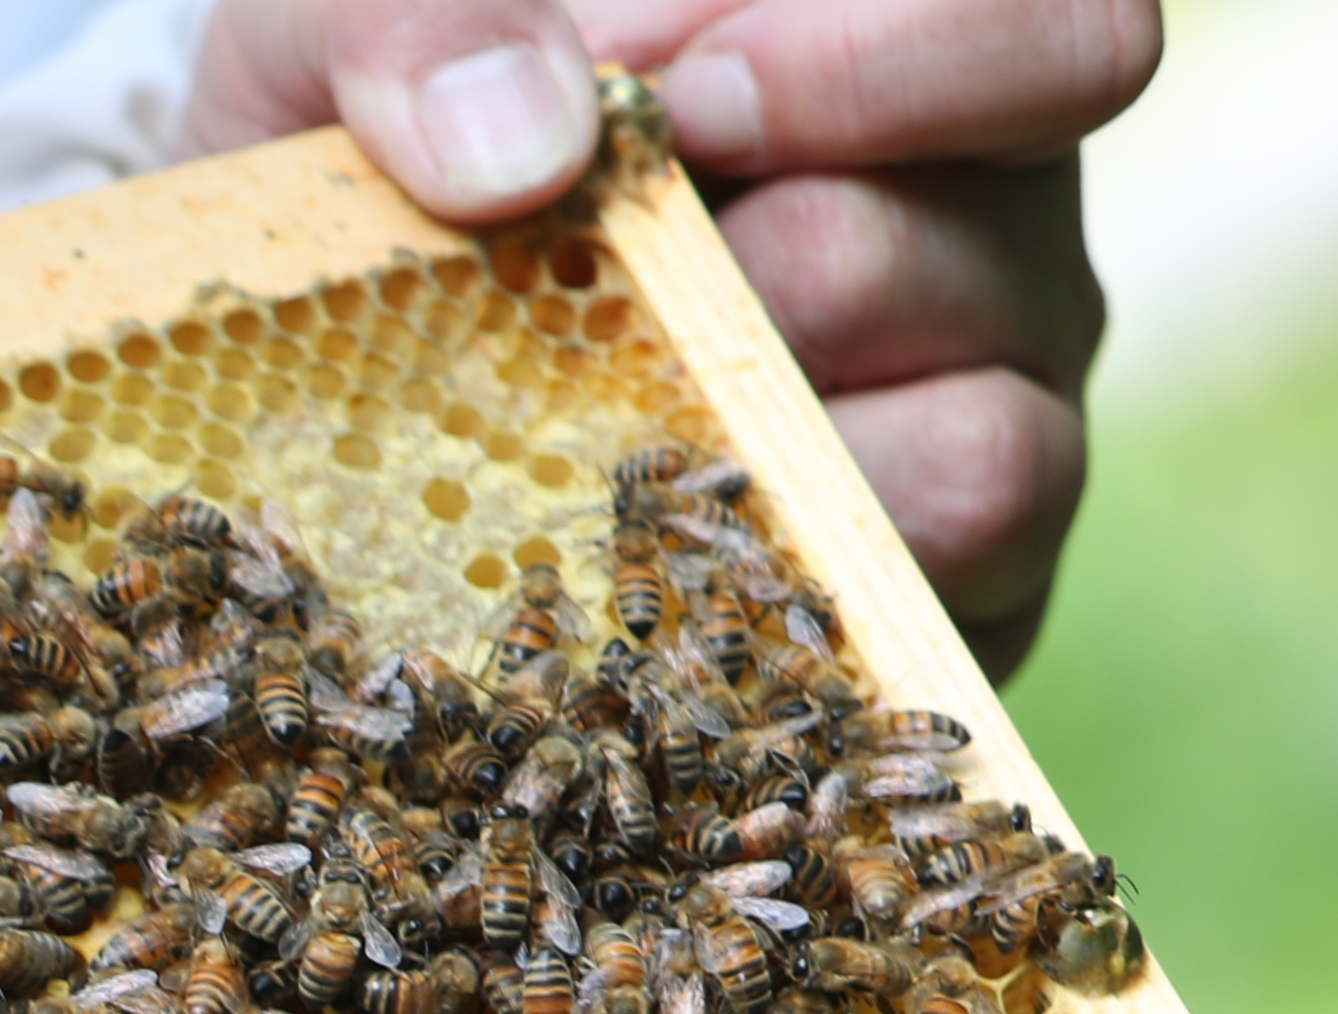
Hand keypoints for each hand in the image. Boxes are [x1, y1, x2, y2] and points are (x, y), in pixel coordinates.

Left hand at [189, 0, 1160, 674]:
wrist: (287, 328)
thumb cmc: (371, 130)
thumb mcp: (343, 25)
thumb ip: (431, 13)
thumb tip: (529, 149)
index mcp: (902, 51)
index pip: (1050, 29)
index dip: (887, 68)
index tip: (684, 110)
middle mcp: (979, 230)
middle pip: (997, 262)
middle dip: (767, 284)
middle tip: (601, 294)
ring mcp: (962, 418)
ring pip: (990, 462)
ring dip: (769, 456)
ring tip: (599, 435)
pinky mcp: (896, 597)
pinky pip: (907, 628)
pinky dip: (754, 608)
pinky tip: (614, 572)